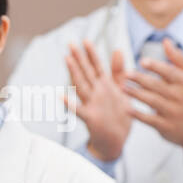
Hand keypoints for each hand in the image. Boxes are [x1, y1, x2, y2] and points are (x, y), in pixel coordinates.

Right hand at [64, 41, 132, 161]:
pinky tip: (62, 96)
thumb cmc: (117, 116)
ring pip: (81, 86)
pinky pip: (79, 110)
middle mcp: (96, 94)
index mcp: (104, 87)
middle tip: (71, 43)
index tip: (85, 40)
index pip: (96, 67)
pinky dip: (71, 104)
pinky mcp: (91, 118)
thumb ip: (118, 72)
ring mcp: (92, 105)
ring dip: (74, 73)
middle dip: (79, 58)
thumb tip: (118, 49)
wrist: (114, 141)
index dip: (91, 54)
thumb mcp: (120, 91)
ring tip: (66, 60)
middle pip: (86, 73)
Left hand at [123, 38, 182, 154]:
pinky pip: (150, 120)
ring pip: (152, 101)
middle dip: (140, 79)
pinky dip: (138, 115)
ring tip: (123, 87)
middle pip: (157, 86)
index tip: (142, 62)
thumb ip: (178, 58)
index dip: (155, 66)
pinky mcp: (166, 126)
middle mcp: (180, 97)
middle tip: (126, 74)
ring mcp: (173, 112)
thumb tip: (166, 41)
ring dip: (136, 94)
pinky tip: (127, 109)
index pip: (169, 72)